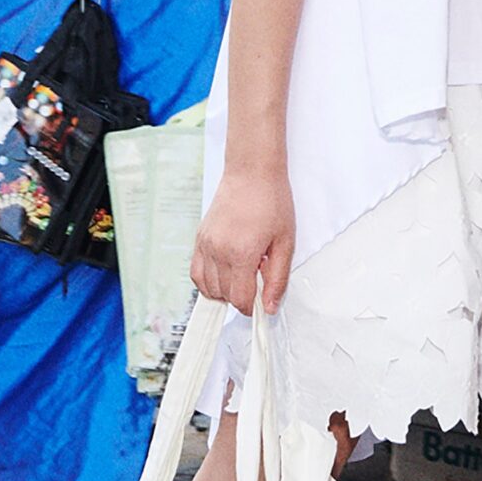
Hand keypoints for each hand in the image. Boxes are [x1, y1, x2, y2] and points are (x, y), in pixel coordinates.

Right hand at [190, 164, 293, 313]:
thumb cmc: (272, 202)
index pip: (240, 299)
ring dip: (224, 290)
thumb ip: (277, 279)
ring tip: (242, 275)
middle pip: (223, 295)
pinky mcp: (199, 238)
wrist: (252, 173)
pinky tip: (224, 273)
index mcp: (241, 254)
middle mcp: (218, 251)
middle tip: (257, 280)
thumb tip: (269, 307)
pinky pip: (195, 272)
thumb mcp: (285, 243)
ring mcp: (205, 244)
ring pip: (206, 287)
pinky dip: (207, 281)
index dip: (252, 307)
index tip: (261, 302)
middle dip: (240, 297)